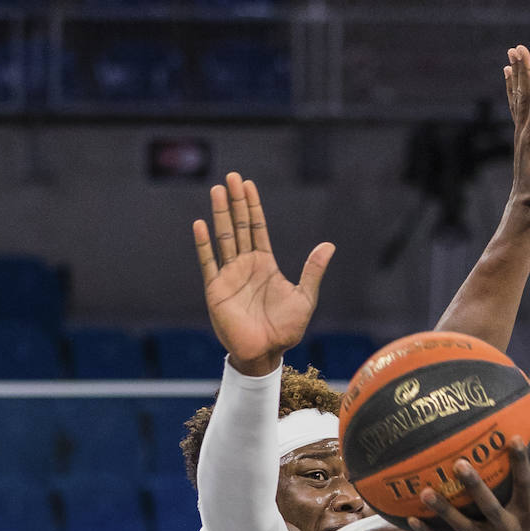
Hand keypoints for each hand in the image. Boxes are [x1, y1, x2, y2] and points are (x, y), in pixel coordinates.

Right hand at [193, 171, 335, 374]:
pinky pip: (209, 263)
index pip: (257, 229)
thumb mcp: (305, 298)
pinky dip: (204, 245)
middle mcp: (246, 266)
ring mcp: (230, 276)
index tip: (249, 184)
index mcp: (265, 265)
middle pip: (239, 227)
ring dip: (221, 214)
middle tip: (232, 176)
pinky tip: (201, 225)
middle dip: (236, 202)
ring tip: (217, 190)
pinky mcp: (217, 290)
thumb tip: (328, 245)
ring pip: (224, 238)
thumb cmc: (286, 330)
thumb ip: (312, 271)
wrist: (265, 353)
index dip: (253, 207)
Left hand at [410, 437, 529, 530]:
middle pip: (489, 506)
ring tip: (425, 492)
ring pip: (461, 527)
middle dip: (475, 486)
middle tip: (459, 463)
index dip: (521, 463)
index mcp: (526, 512)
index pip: (525, 484)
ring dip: (443, 510)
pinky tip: (412, 519)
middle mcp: (505, 528)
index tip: (513, 438)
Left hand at [504, 45, 529, 214]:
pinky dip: (513, 88)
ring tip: (514, 51)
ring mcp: (520, 133)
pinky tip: (508, 74)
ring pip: (518, 97)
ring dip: (516, 74)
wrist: (526, 207)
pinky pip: (516, 105)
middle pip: (524, 97)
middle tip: (519, 48)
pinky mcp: (522, 135)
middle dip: (522, 72)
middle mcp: (523, 133)